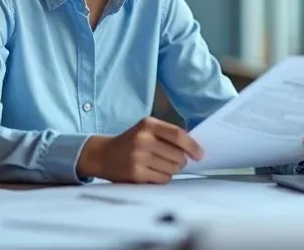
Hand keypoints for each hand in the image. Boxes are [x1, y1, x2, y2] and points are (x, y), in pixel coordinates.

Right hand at [77, 117, 203, 183]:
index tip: (200, 155)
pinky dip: (163, 177)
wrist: (103, 155)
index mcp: (148, 124)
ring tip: (160, 166)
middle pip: (178, 155)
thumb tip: (194, 150)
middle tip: (175, 161)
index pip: (177, 135)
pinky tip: (153, 172)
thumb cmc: (131, 142)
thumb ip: (167, 136)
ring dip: (172, 170)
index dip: (192, 146)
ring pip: (172, 168)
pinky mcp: (136, 173)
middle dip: (181, 161)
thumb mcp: (146, 131)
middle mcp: (143, 139)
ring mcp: (138, 157)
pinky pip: (163, 179)